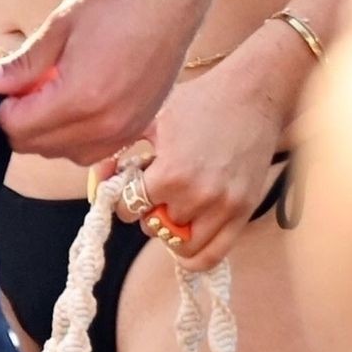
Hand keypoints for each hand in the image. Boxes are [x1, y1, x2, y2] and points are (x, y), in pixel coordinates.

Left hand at [0, 0, 212, 162]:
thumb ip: (23, 64)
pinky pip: (93, 150)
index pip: (18, 126)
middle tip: (19, 84)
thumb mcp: (60, 24)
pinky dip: (73, 136)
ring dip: (45, 132)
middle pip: (37, 145)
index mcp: (81, 97)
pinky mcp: (139, 128)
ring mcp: (126, 130)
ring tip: (47, 89)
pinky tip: (74, 101)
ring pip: (64, 153)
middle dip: (18, 120)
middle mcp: (106, 123)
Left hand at [106, 29, 298, 268]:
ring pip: (180, 245)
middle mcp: (197, 196)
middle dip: (147, 209)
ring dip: (170, 230)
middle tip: (154, 190)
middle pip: (153, 226)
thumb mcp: (153, 118)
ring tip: (171, 207)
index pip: (128, 207)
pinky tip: (185, 237)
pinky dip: (193, 255)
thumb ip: (120, 149)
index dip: (122, 196)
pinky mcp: (243, 213)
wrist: (252, 95)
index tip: (130, 184)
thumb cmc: (200, 101)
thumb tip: (98, 177)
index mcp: (170, 173)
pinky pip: (212, 256)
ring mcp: (223, 208)